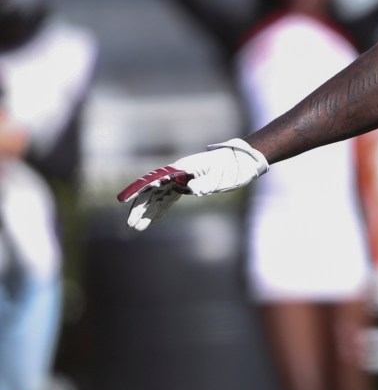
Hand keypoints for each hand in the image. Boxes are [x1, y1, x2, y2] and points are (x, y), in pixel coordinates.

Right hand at [118, 138, 267, 230]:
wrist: (241, 162)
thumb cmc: (231, 167)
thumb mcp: (220, 175)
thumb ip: (205, 182)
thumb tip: (190, 189)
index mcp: (181, 168)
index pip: (154, 179)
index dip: (138, 189)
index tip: (123, 200)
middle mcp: (177, 173)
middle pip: (152, 191)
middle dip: (140, 207)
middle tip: (131, 224)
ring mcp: (181, 180)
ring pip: (158, 197)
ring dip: (148, 212)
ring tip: (137, 228)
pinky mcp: (186, 186)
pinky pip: (168, 199)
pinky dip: (160, 210)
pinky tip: (152, 221)